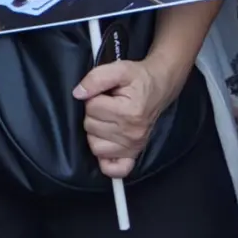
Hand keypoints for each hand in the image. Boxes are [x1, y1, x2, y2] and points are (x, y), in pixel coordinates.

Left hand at [73, 55, 179, 179]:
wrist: (159, 86)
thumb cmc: (138, 78)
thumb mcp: (118, 69)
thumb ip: (96, 78)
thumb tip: (78, 93)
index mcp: (129, 112)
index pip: (91, 107)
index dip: (93, 96)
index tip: (105, 93)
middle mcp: (132, 134)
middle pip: (91, 126)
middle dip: (93, 113)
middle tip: (107, 104)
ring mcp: (133, 147)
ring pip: (95, 146)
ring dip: (96, 132)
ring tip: (107, 119)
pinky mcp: (133, 154)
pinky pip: (113, 169)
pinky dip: (106, 160)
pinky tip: (107, 144)